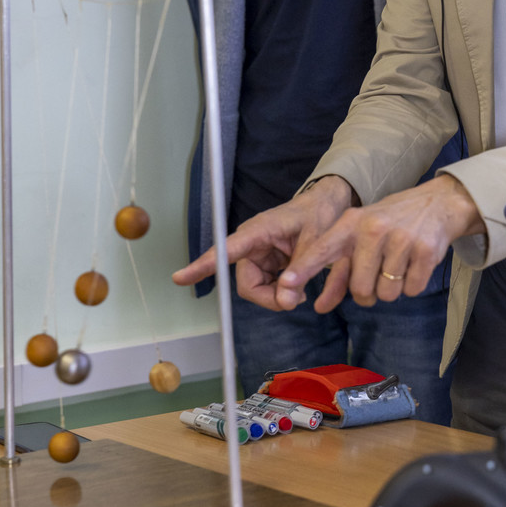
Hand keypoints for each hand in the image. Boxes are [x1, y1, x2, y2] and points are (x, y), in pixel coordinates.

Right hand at [171, 176, 354, 310]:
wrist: (326, 205)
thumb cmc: (318, 215)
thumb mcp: (316, 242)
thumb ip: (300, 272)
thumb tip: (286, 301)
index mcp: (258, 231)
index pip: (225, 250)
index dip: (202, 265)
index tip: (179, 277)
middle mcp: (252, 243)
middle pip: (247, 283)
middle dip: (269, 297)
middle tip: (296, 299)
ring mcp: (258, 254)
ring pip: (256, 289)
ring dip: (277, 295)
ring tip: (301, 289)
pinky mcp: (266, 262)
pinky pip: (266, 287)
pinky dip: (281, 292)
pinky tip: (297, 286)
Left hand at [280, 174, 483, 311]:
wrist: (437, 204)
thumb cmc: (391, 224)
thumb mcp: (361, 237)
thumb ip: (340, 271)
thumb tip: (319, 307)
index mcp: (352, 223)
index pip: (322, 249)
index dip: (302, 270)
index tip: (285, 284)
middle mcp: (373, 229)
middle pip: (360, 289)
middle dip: (369, 292)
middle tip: (378, 272)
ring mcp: (401, 239)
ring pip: (386, 294)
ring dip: (392, 288)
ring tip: (398, 264)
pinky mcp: (426, 252)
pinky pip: (411, 290)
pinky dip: (413, 284)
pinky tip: (414, 263)